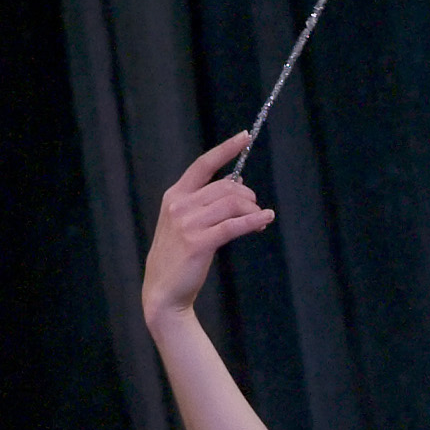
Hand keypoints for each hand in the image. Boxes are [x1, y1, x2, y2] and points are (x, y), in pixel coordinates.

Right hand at [143, 136, 275, 324]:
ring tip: (261, 220)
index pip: (203, 165)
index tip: (245, 137)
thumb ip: (204, 204)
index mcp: (175, 196)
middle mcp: (180, 205)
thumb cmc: (177, 258)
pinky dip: (254, 221)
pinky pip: (234, 226)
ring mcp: (188, 224)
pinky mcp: (199, 243)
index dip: (226, 149)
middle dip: (247, 195)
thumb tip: (238, 186)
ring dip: (252, 210)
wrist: (163, 292)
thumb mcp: (183, 223)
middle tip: (257, 208)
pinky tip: (265, 219)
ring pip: (232, 204)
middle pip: (226, 187)